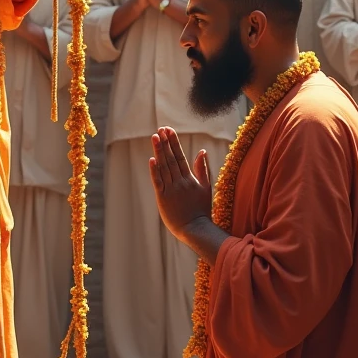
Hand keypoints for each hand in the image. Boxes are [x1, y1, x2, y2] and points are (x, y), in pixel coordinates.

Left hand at [149, 127, 211, 243]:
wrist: (195, 228)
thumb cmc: (201, 209)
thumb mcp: (206, 187)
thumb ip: (202, 169)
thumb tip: (202, 151)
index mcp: (190, 178)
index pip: (180, 156)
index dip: (174, 142)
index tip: (169, 130)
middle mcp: (180, 181)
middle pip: (171, 158)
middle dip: (165, 142)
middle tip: (160, 128)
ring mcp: (171, 189)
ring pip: (164, 167)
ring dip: (159, 151)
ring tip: (155, 137)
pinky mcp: (163, 198)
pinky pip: (158, 182)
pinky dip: (154, 171)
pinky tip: (152, 159)